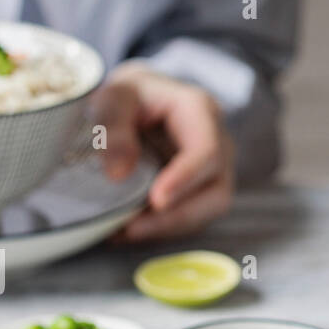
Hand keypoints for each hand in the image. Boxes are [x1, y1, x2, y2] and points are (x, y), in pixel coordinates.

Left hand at [95, 62, 234, 240]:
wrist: (131, 104)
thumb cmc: (125, 96)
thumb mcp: (112, 99)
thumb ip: (113, 129)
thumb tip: (120, 174)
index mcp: (199, 111)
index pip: (206, 150)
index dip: (185, 178)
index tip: (156, 200)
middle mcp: (216, 144)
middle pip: (216, 191)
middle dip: (176, 216)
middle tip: (131, 228)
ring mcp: (210, 172)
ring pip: (204, 212)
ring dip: (165, 228)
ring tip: (121, 232)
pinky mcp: (197, 193)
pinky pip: (186, 220)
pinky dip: (156, 230)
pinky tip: (122, 231)